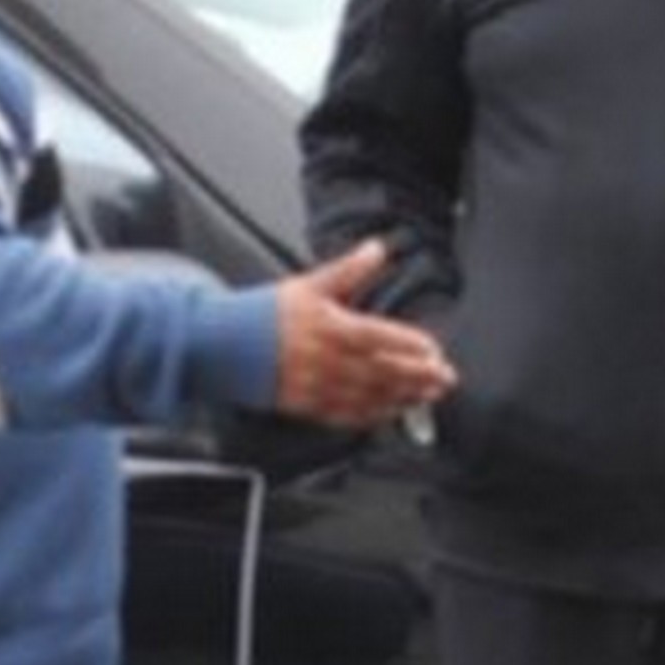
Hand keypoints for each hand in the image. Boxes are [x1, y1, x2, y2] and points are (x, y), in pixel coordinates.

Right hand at [265, 238, 454, 429]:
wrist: (220, 345)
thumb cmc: (263, 314)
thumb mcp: (309, 283)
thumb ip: (349, 269)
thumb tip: (377, 248)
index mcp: (330, 326)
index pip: (380, 337)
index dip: (410, 346)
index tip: (435, 351)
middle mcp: (327, 360)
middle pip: (382, 371)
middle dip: (418, 377)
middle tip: (445, 379)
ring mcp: (317, 386)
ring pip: (369, 396)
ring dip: (403, 398)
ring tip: (428, 396)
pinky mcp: (306, 405)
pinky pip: (346, 415)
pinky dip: (373, 416)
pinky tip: (391, 413)